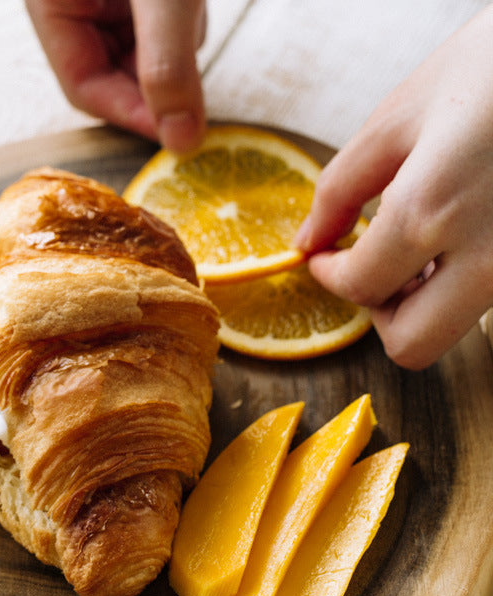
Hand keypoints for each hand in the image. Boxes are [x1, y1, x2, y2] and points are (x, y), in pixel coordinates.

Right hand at [25, 0, 206, 151]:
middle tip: (195, 76)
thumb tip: (181, 142)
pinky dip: (185, 22)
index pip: (84, 86)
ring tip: (188, 7)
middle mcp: (74, 3)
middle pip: (114, 75)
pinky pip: (161, 27)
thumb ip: (168, 66)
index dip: (132, 113)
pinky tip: (192, 1)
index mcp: (52, 2)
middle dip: (159, 78)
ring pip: (143, 52)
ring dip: (178, 46)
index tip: (177, 130)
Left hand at [296, 5, 492, 369]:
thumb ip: (339, 189)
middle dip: (378, 313)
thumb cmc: (490, 65)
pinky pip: (485, 298)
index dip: (330, 276)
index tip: (325, 257)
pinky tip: (456, 235)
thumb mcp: (399, 116)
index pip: (360, 288)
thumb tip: (308, 241)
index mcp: (431, 212)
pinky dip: (459, 282)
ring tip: (417, 246)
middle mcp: (485, 254)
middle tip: (370, 269)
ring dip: (420, 304)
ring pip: (453, 329)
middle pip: (411, 344)